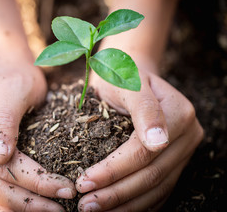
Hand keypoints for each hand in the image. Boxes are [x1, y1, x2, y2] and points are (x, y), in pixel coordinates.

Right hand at [0, 62, 75, 210]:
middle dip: (32, 203)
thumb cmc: (13, 78)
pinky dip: (5, 206)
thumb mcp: (14, 88)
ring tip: (49, 211)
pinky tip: (28, 208)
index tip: (67, 189)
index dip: (37, 182)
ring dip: (19, 210)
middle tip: (64, 209)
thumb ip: (4, 120)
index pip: (4, 167)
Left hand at [76, 69, 202, 210]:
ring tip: (94, 211)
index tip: (83, 183)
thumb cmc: (121, 74)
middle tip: (85, 206)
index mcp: (178, 114)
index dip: (113, 171)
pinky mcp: (176, 160)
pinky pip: (160, 189)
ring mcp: (184, 150)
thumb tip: (158, 143)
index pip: (143, 153)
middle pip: (151, 175)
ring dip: (125, 204)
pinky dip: (139, 203)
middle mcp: (187, 135)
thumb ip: (144, 109)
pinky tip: (118, 210)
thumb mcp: (126, 82)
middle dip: (115, 194)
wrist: (130, 73)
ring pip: (157, 187)